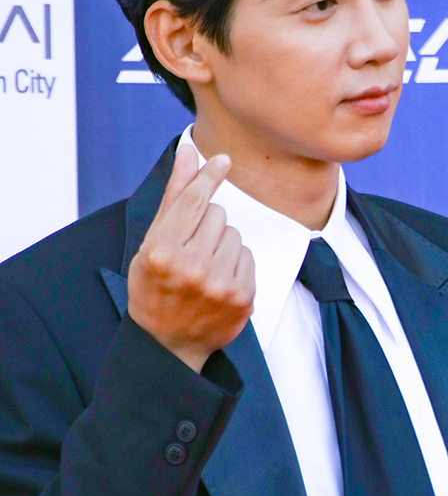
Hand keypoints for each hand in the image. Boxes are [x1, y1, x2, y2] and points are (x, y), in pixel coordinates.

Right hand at [127, 145, 254, 371]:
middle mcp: (191, 268)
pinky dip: (236, 262)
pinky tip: (218, 279)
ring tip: (204, 266)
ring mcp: (219, 284)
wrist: (166, 343)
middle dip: (206, 225)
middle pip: (217, 214)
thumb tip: (189, 152)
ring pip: (234, 234)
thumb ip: (174, 195)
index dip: (209, 176)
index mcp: (162, 252)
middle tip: (191, 249)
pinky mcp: (242, 297)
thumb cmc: (154, 287)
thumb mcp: (152, 242)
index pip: (194, 201)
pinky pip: (247, 255)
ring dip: (222, 243)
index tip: (222, 161)